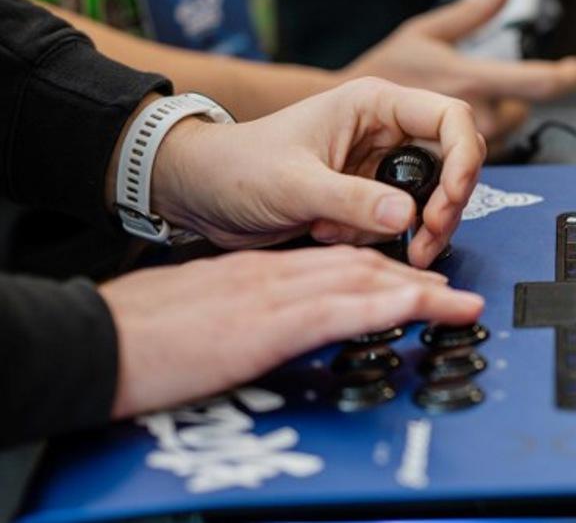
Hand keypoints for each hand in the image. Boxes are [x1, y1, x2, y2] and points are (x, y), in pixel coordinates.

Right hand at [98, 246, 482, 417]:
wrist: (96, 337)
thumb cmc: (138, 331)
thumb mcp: (199, 312)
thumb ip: (238, 311)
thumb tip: (260, 326)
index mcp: (257, 272)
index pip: (331, 262)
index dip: (377, 270)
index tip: (407, 281)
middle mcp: (274, 275)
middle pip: (359, 266)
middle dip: (409, 278)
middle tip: (448, 288)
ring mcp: (275, 295)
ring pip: (363, 280)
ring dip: (416, 290)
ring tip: (456, 300)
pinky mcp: (271, 323)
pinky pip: (343, 308)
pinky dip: (389, 305)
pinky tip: (420, 307)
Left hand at [151, 77, 484, 265]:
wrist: (202, 193)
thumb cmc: (237, 168)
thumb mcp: (295, 184)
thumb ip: (353, 200)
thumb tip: (408, 216)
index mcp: (375, 105)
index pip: (451, 118)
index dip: (465, 159)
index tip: (448, 202)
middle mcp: (386, 131)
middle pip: (453, 163)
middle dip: (443, 206)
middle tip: (425, 239)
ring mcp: (381, 164)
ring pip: (432, 197)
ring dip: (407, 228)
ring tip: (351, 237)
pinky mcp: (371, 195)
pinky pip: (402, 219)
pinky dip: (380, 237)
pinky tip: (335, 235)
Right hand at [344, 0, 575, 145]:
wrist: (347, 118)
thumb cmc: (382, 71)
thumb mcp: (426, 31)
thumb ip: (474, 10)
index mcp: (471, 79)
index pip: (537, 81)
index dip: (564, 75)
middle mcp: (476, 115)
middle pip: (523, 109)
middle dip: (513, 96)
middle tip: (482, 85)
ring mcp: (467, 143)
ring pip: (507, 130)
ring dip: (496, 117)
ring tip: (463, 104)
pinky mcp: (457, 165)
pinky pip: (486, 149)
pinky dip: (480, 136)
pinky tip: (454, 126)